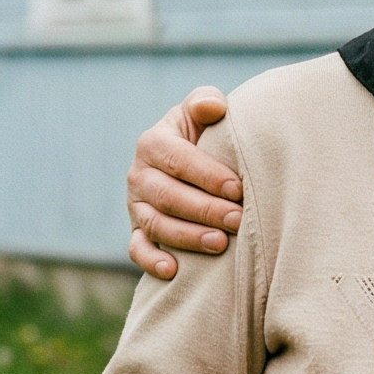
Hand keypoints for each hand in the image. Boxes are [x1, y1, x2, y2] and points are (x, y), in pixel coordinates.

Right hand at [128, 87, 243, 277]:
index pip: (177, 160)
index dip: (207, 175)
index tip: (238, 188)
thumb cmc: (205, 133)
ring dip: (187, 237)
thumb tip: (214, 107)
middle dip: (205, 210)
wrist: (193, 161)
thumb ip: (205, 102)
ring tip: (220, 244)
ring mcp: (136, 205)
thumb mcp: (202, 112)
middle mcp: (139, 175)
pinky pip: (137, 249)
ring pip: (155, 225)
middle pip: (168, 196)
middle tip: (238, 219)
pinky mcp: (138, 231)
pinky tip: (173, 271)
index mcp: (153, 143)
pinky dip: (151, 261)